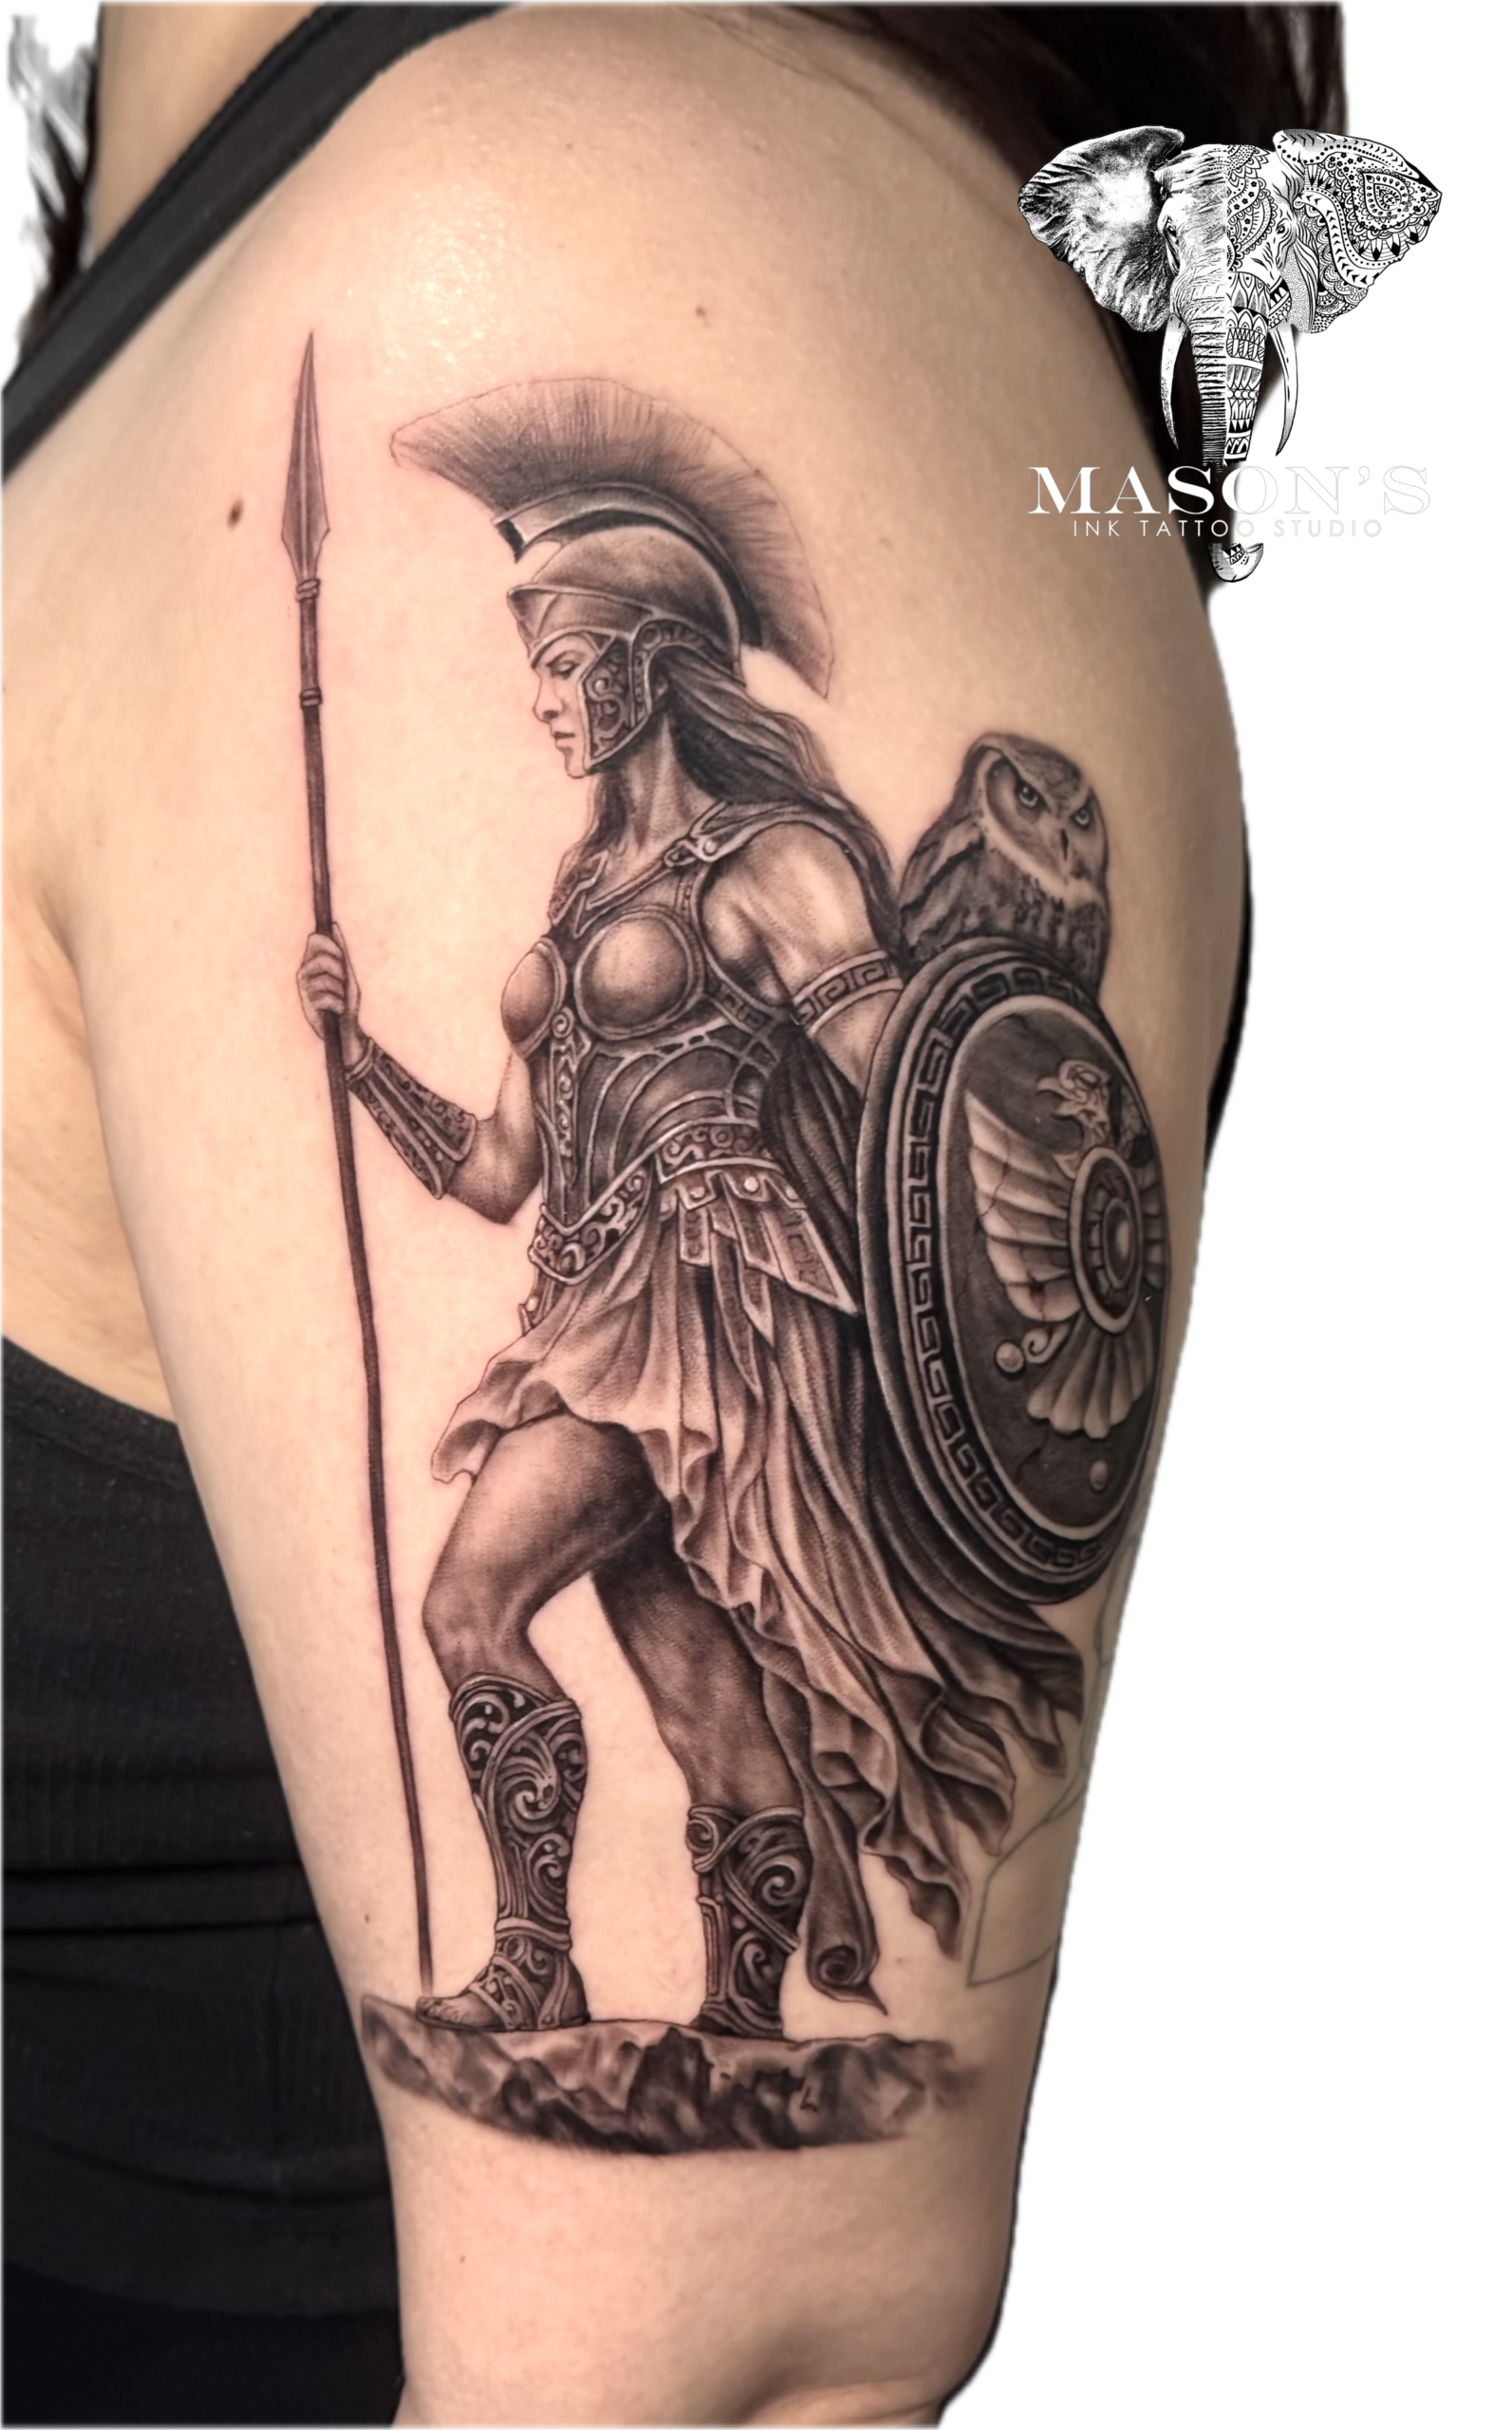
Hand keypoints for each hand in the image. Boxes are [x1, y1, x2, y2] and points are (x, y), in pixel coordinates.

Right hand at [296, 923, 365, 1069]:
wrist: (346, 1027)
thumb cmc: (345, 1000)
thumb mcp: (347, 973)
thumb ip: (341, 952)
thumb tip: (333, 927)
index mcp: (313, 962)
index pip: (315, 940)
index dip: (330, 945)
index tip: (342, 956)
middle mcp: (304, 973)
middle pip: (322, 959)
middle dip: (339, 971)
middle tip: (343, 982)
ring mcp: (304, 990)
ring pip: (326, 980)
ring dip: (340, 992)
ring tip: (339, 1000)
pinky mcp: (306, 1006)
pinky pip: (326, 998)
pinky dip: (337, 1005)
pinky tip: (336, 1010)